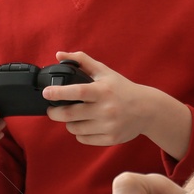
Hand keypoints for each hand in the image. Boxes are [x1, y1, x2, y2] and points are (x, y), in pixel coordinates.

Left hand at [43, 52, 179, 149]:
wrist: (147, 109)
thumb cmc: (122, 89)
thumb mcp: (104, 72)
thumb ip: (82, 61)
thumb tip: (59, 55)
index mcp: (103, 90)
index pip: (77, 92)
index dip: (59, 92)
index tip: (46, 92)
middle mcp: (106, 109)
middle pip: (70, 114)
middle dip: (55, 113)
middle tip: (51, 109)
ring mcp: (109, 125)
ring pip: (74, 128)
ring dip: (68, 123)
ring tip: (72, 116)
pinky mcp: (111, 138)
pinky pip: (84, 139)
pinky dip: (79, 133)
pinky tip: (84, 125)